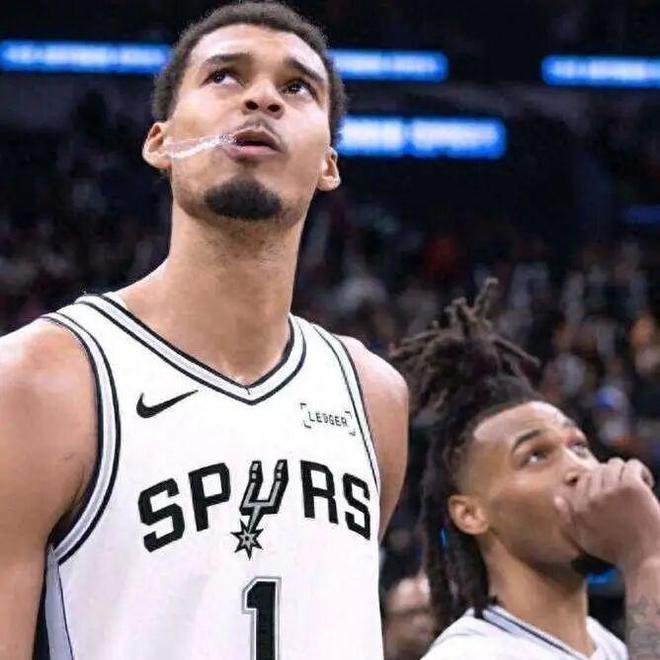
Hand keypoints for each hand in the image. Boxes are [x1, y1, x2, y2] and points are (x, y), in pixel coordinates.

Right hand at [555, 458, 659, 573]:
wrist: (645, 559)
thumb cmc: (617, 552)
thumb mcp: (584, 540)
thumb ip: (566, 519)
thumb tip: (557, 498)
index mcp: (580, 507)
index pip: (584, 479)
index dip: (598, 481)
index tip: (611, 490)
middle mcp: (593, 496)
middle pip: (599, 470)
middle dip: (611, 476)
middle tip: (624, 489)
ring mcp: (612, 490)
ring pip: (615, 464)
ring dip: (625, 472)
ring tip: (636, 485)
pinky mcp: (632, 487)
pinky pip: (632, 465)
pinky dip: (640, 470)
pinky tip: (647, 482)